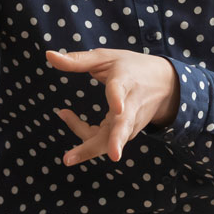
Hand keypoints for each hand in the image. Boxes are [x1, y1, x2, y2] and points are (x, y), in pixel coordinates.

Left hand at [45, 49, 180, 165]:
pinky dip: (84, 134)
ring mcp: (131, 122)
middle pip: (123, 126)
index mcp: (126, 80)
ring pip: (112, 140)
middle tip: (113, 155)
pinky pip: (103, 139)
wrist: (166, 84)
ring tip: (69, 158)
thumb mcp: (105, 58)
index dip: (118, 99)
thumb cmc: (130, 67)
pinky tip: (67, 115)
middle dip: (116, 141)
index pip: (121, 90)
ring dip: (91, 149)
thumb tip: (48, 55)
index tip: (117, 108)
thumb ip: (77, 60)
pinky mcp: (127, 133)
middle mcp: (131, 105)